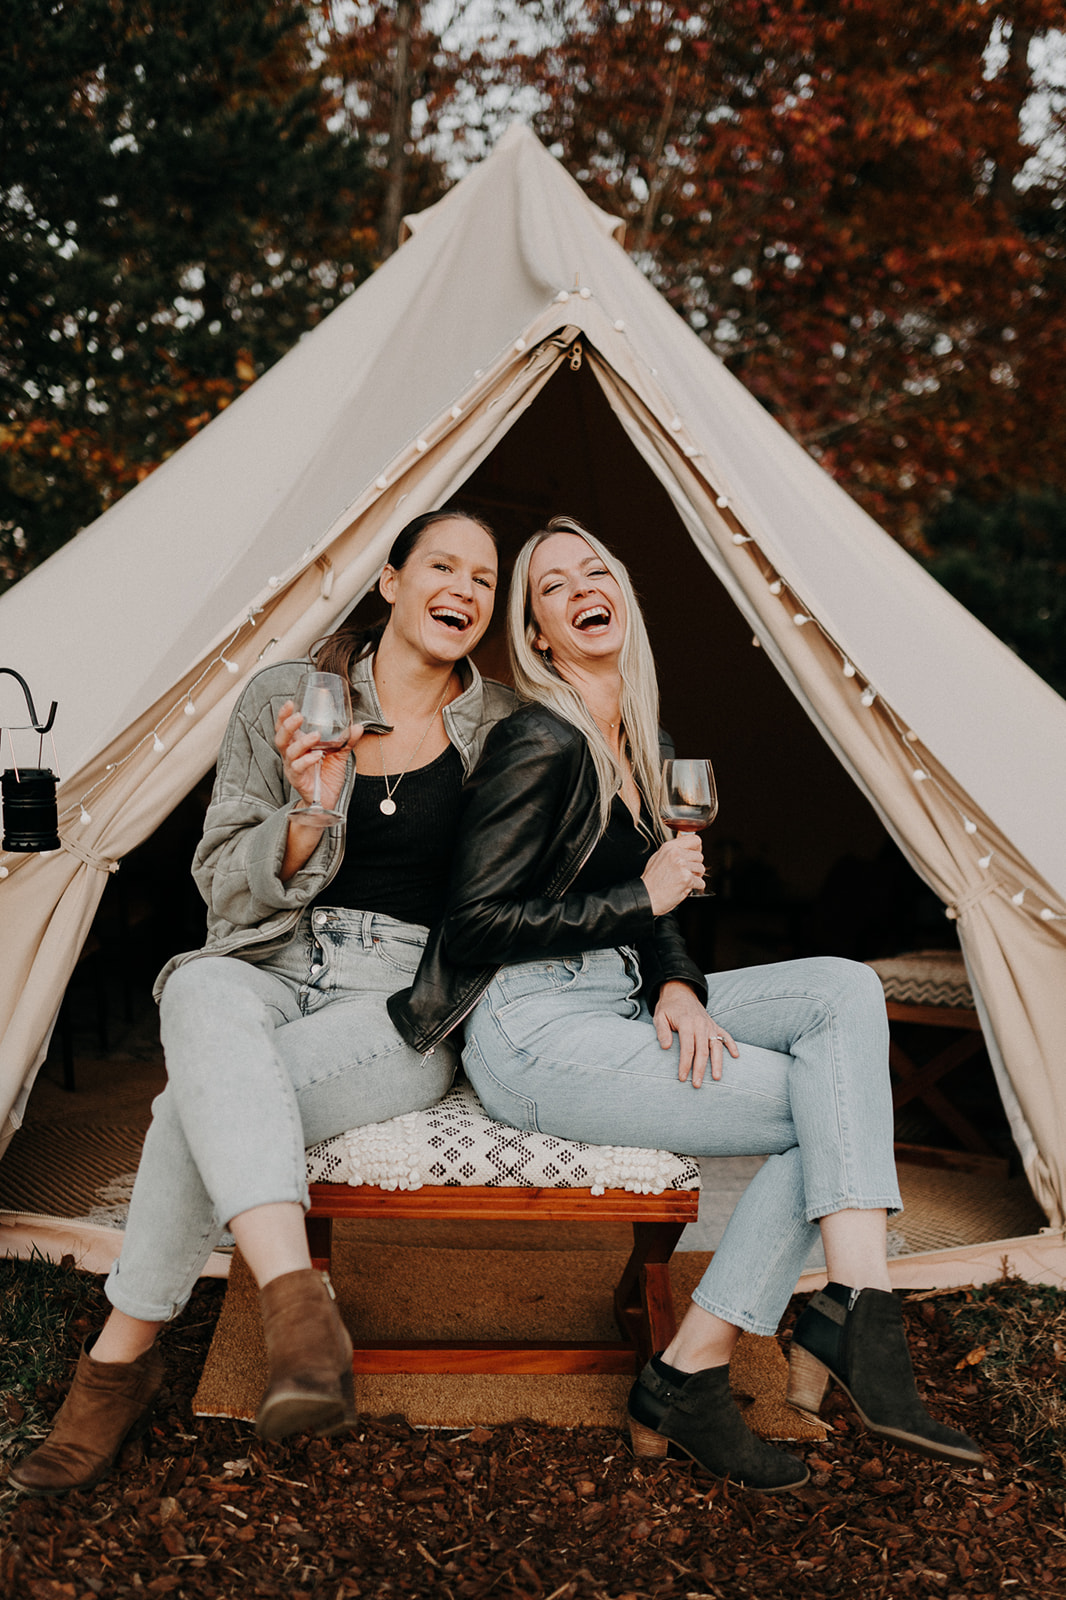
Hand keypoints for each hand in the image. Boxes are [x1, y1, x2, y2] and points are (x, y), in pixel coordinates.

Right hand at [275, 700, 363, 814]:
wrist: (327, 800)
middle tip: (299, 716)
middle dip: (287, 725)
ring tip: (315, 735)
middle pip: (281, 737)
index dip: (284, 715)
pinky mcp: (297, 780)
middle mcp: (291, 755)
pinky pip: (298, 768)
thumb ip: (346, 741)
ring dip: (302, 741)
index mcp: (297, 745)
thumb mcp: (339, 755)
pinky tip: (317, 755)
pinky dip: (307, 760)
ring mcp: (292, 768)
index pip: (284, 728)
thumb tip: (358, 726)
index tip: (290, 702)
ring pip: (289, 752)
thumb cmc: (327, 776)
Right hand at [641, 833, 704, 914]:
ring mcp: (682, 866)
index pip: (694, 840)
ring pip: (701, 869)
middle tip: (685, 873)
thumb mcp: (658, 858)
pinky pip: (701, 882)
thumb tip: (688, 848)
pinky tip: (684, 887)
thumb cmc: (651, 881)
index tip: (695, 854)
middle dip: (695, 866)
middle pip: (699, 856)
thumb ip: (673, 851)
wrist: (646, 896)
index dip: (697, 849)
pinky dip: (695, 887)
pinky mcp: (687, 878)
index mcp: (669, 847)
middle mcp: (676, 854)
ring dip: (696, 877)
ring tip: (683, 880)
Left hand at [654, 981, 738, 1086]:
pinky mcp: (714, 1024)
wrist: (680, 991)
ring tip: (717, 1078)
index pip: (687, 1048)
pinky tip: (736, 1056)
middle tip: (697, 1084)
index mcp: (687, 1023)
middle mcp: (701, 1025)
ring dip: (717, 1063)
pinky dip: (732, 1045)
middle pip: (702, 1051)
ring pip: (716, 1046)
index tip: (682, 1078)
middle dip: (700, 1069)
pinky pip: (725, 1035)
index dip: (685, 1064)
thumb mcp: (659, 1017)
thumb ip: (662, 1031)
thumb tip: (665, 1047)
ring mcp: (709, 1025)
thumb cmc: (668, 1007)